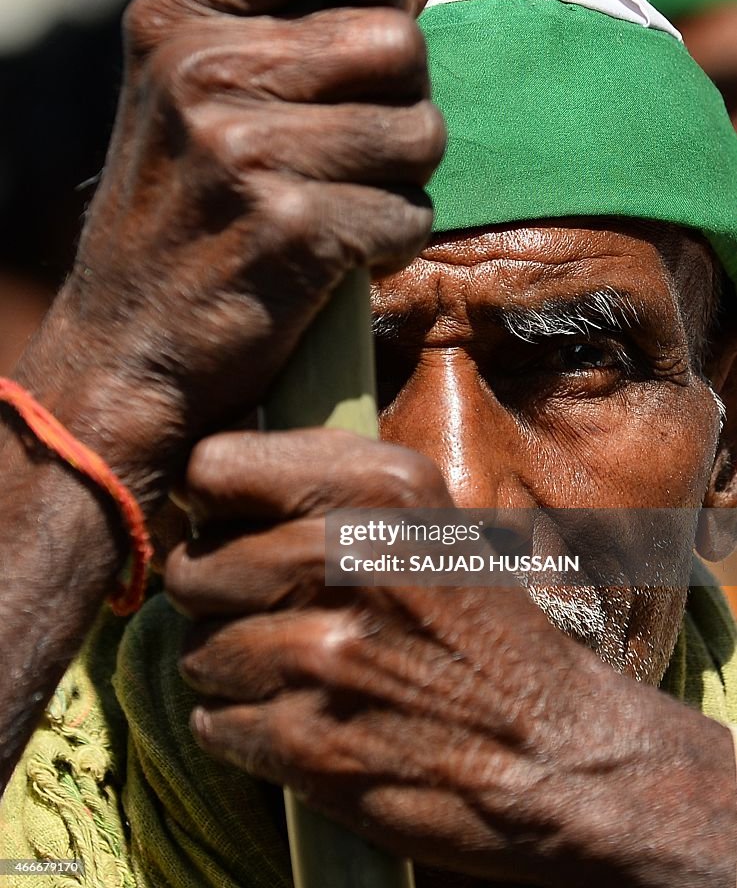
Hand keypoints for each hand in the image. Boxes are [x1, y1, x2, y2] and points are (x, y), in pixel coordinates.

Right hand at [20, 0, 447, 501]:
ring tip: (343, 207)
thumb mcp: (217, 98)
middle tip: (357, 153)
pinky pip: (409, 216)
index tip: (385, 12)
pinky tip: (338, 259)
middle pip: (395, 43)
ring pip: (420, 133)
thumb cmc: (185, 217)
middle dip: (403, 104)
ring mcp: (243, 153)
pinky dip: (391, 245)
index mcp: (177, 25)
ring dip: (403, 181)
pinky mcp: (291, 230)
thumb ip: (322, 13)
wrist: (131, 345)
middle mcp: (202, 75)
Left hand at [164, 429, 731, 885]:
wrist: (556, 752)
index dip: (211, 505)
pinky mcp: (308, 743)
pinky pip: (213, 723)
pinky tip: (304, 720)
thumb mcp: (431, 515)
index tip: (233, 529)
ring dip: (233, 668)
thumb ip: (330, 478)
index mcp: (380, 488)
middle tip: (273, 613)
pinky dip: (245, 728)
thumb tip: (214, 473)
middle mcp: (345, 559)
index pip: (212, 468)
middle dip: (219, 597)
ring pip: (195, 652)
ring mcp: (324, 655)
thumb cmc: (486, 627)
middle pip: (191, 569)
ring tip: (300, 672)